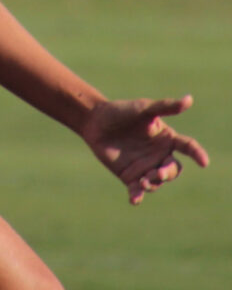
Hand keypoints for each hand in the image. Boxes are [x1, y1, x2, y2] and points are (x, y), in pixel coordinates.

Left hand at [81, 95, 208, 204]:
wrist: (94, 121)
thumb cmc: (120, 111)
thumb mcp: (143, 109)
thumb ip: (164, 106)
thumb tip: (189, 99)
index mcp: (167, 139)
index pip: (187, 147)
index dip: (197, 154)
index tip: (203, 162)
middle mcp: (159, 155)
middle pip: (173, 170)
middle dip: (168, 173)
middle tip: (157, 172)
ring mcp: (146, 167)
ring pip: (157, 182)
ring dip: (153, 183)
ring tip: (142, 180)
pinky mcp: (130, 177)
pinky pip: (138, 191)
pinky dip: (137, 196)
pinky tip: (134, 200)